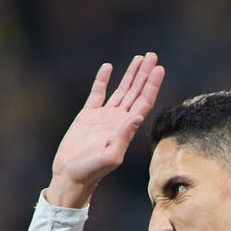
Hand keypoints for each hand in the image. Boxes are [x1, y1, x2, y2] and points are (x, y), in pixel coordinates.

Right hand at [46, 52, 165, 207]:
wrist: (71, 175)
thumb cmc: (91, 171)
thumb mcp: (111, 156)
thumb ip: (124, 136)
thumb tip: (137, 116)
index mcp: (126, 128)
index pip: (143, 102)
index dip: (152, 85)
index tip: (159, 68)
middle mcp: (118, 120)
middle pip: (136, 92)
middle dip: (144, 74)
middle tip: (152, 55)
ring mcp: (103, 117)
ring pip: (121, 90)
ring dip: (130, 74)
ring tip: (139, 58)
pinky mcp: (87, 115)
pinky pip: (97, 93)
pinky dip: (103, 79)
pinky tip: (109, 67)